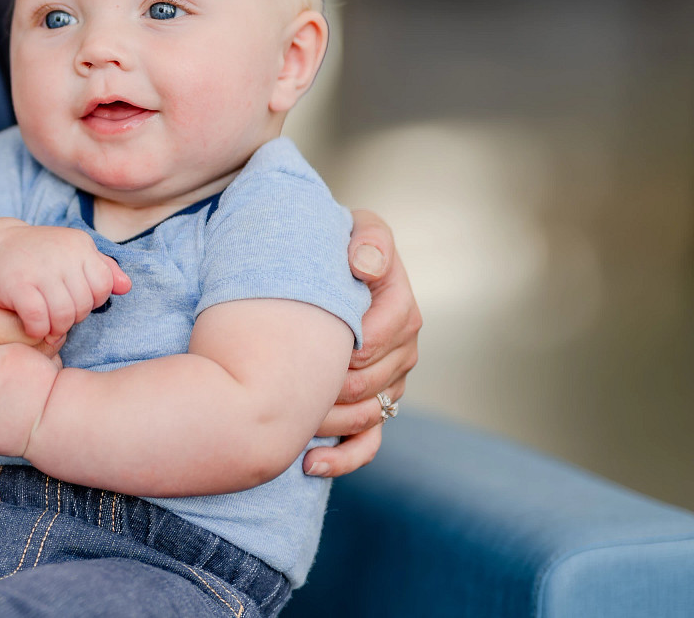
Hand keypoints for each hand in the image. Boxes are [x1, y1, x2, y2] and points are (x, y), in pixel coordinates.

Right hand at [0, 225, 129, 342]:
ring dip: (55, 328)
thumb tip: (126, 286)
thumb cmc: (40, 258)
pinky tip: (32, 326)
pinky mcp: (16, 284)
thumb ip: (102, 270)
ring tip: (47, 324)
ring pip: (64, 315)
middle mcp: (61, 252)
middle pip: (84, 304)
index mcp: (79, 244)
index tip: (72, 299)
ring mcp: (38, 268)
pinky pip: (39, 320)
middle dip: (72, 317)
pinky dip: (38, 330)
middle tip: (56, 313)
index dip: (90, 300)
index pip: (103, 286)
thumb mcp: (73, 256)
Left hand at [304, 209, 421, 477]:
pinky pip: (367, 442)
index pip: (398, 318)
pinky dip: (342, 457)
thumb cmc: (322, 246)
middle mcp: (399, 338)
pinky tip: (309, 463)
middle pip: (382, 372)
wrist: (303, 276)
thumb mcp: (347, 230)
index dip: (370, 334)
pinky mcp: (371, 404)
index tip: (343, 338)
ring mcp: (387, 375)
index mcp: (395, 297)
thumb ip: (366, 239)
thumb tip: (366, 264)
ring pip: (372, 408)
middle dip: (344, 379)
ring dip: (334, 417)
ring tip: (294, 417)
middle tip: (303, 381)